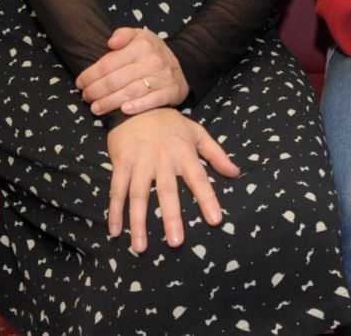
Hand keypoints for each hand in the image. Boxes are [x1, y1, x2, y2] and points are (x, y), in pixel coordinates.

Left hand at [78, 26, 188, 116]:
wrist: (184, 65)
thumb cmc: (153, 52)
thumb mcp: (140, 35)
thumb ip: (123, 34)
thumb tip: (110, 42)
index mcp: (141, 46)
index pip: (108, 63)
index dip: (90, 75)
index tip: (80, 83)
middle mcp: (151, 61)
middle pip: (116, 80)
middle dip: (96, 91)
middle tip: (85, 98)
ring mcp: (161, 78)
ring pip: (130, 92)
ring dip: (110, 102)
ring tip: (95, 108)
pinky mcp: (170, 92)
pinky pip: (152, 100)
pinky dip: (138, 106)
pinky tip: (124, 111)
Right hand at [106, 109, 239, 253]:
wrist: (136, 103)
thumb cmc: (170, 123)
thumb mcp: (196, 132)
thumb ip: (216, 154)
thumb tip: (236, 173)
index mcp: (184, 153)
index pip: (199, 178)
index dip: (207, 199)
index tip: (215, 220)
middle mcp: (162, 159)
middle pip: (167, 191)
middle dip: (171, 217)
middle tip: (176, 242)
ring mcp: (140, 161)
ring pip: (138, 195)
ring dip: (138, 222)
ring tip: (141, 247)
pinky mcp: (121, 162)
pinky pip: (117, 189)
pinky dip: (114, 211)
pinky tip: (115, 231)